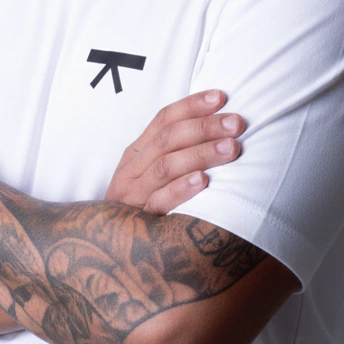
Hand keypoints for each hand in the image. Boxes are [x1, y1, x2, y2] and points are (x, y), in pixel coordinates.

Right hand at [104, 90, 243, 214]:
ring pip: (166, 166)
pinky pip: (160, 201)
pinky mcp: (139, 221)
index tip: (221, 96)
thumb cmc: (141, 205)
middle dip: (205, 127)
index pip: (164, 119)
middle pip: (169, 139)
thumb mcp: (149, 174)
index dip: (191, 105)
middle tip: (236, 123)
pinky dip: (181, 189)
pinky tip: (203, 180)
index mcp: (137, 152)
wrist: (107, 247)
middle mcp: (133, 169)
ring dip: (201, 153)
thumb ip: (174, 153)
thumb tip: (218, 128)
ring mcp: (134, 194)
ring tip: (230, 148)